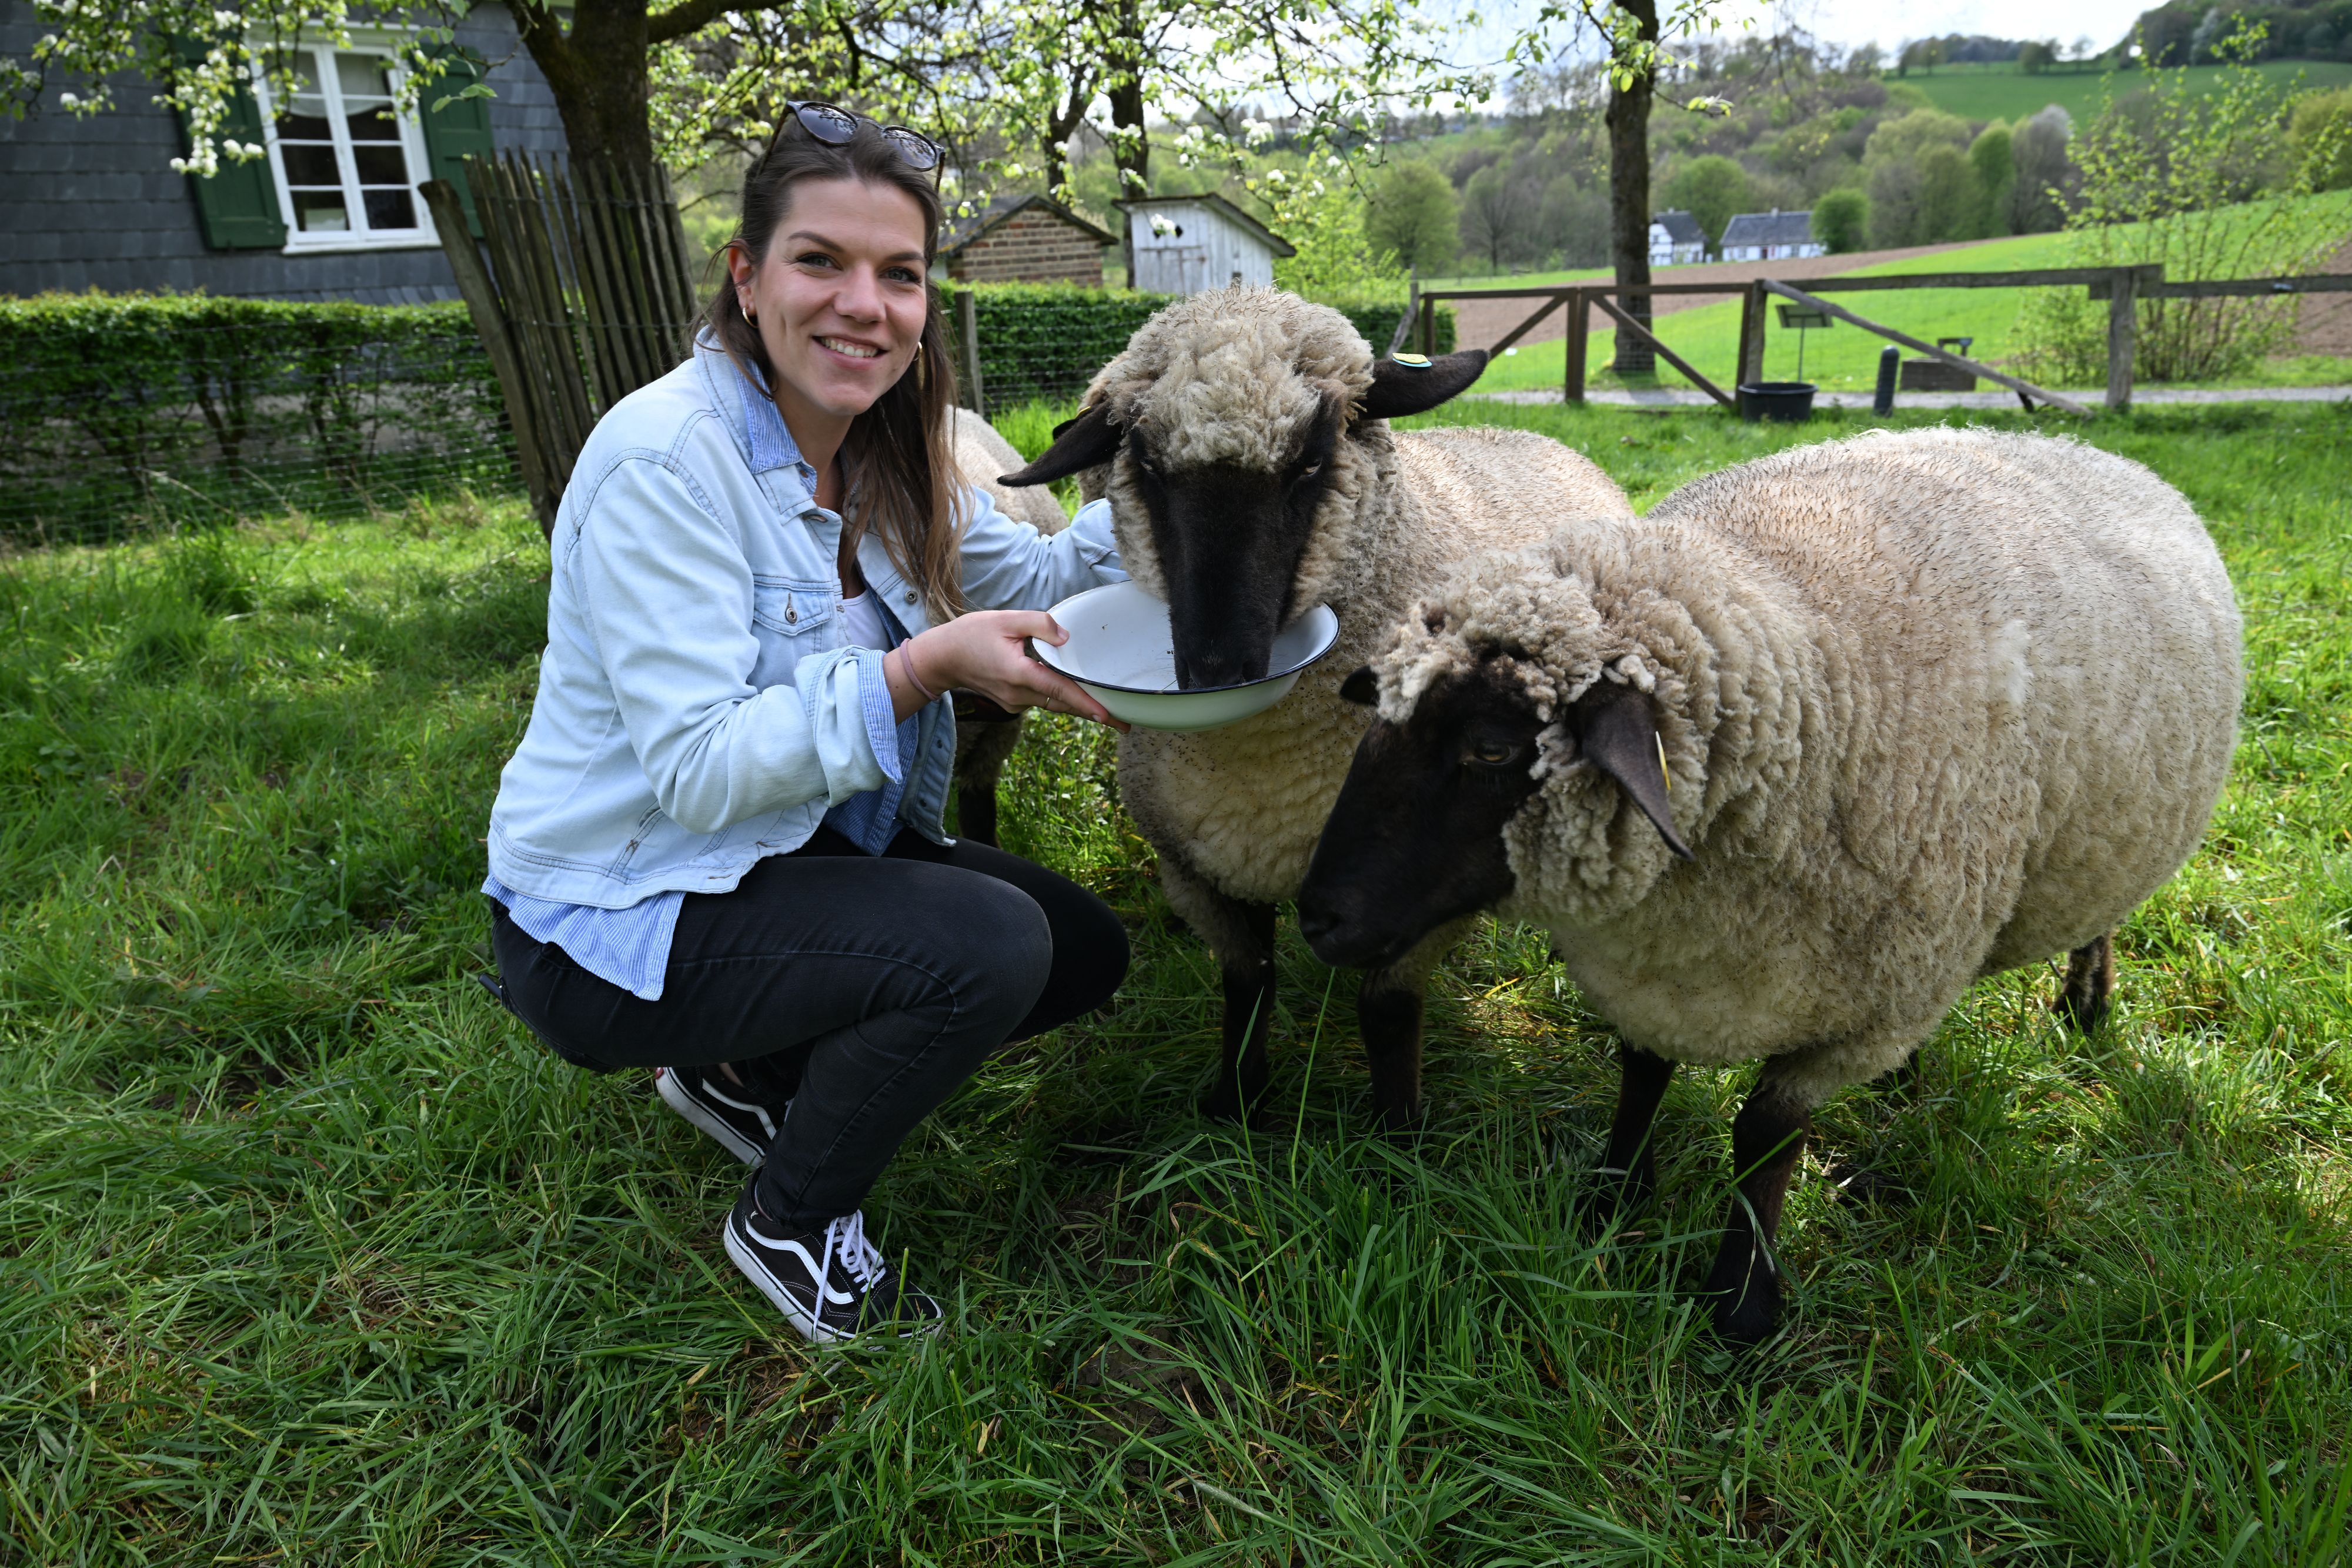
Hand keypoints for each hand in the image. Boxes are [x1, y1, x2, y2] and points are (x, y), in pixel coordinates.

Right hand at [890, 611, 1127, 730]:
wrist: (942, 658)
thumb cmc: (971, 635)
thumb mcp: (1005, 619)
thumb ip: (1039, 624)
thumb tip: (1066, 638)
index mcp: (1019, 674)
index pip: (1060, 690)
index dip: (1086, 703)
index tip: (1109, 715)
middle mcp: (1019, 695)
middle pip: (1063, 704)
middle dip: (1093, 713)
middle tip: (1124, 724)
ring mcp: (1015, 703)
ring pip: (1054, 704)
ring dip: (1078, 706)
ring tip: (1108, 712)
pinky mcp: (1012, 703)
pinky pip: (1042, 701)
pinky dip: (1059, 698)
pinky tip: (1075, 693)